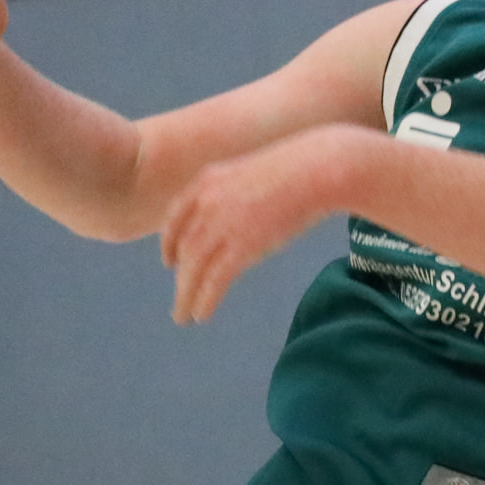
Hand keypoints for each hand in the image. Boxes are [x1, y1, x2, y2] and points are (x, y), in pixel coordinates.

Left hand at [161, 126, 358, 324]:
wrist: (316, 170)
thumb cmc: (299, 169)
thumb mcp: (253, 173)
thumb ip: (238, 193)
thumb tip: (242, 213)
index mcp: (208, 180)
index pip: (176, 215)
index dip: (168, 241)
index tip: (168, 261)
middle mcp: (207, 202)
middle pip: (184, 246)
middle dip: (179, 276)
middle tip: (179, 298)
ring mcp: (222, 224)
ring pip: (193, 267)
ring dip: (186, 294)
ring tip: (183, 316)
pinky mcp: (241, 245)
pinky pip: (215, 279)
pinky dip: (205, 299)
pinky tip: (202, 314)